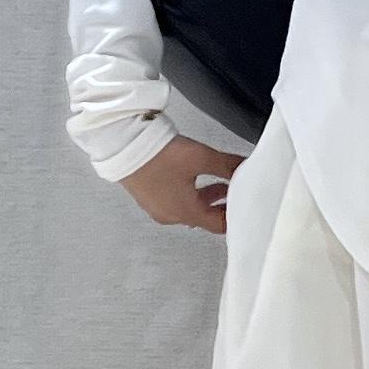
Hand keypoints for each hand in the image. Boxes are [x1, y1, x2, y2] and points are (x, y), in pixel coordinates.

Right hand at [121, 136, 247, 233]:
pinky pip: (172, 198)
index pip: (219, 226)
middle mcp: (171, 216)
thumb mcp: (201, 158)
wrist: (120, 142)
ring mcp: (156, 207)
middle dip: (222, 204)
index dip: (235, 217)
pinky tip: (191, 176)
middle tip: (238, 192)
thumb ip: (228, 166)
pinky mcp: (146, 195)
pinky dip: (187, 191)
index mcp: (187, 213)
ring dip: (205, 196)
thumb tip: (248, 167)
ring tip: (221, 181)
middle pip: (204, 217)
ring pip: (188, 207)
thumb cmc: (158, 154)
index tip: (247, 206)